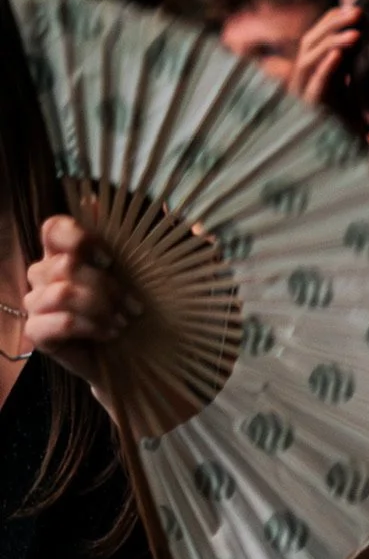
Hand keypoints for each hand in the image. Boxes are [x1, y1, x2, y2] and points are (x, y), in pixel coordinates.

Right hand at [24, 215, 137, 389]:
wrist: (134, 357)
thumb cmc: (133, 310)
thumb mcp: (140, 271)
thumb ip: (129, 236)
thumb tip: (109, 201)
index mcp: (64, 254)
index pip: (52, 229)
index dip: (79, 238)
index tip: (110, 260)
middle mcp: (44, 276)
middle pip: (65, 265)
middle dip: (106, 286)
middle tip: (131, 306)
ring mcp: (37, 305)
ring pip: (63, 293)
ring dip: (100, 307)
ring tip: (121, 322)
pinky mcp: (38, 334)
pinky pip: (57, 322)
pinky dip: (89, 327)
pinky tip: (108, 333)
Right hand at [287, 4, 360, 106]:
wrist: (338, 148)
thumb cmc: (345, 114)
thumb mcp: (349, 82)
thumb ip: (350, 59)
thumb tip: (363, 28)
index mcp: (311, 67)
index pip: (317, 35)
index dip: (332, 20)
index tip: (355, 9)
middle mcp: (303, 76)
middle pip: (311, 42)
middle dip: (333, 25)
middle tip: (359, 13)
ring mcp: (303, 91)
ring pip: (309, 59)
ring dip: (332, 43)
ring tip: (356, 35)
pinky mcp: (311, 107)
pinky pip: (316, 84)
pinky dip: (326, 68)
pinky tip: (339, 56)